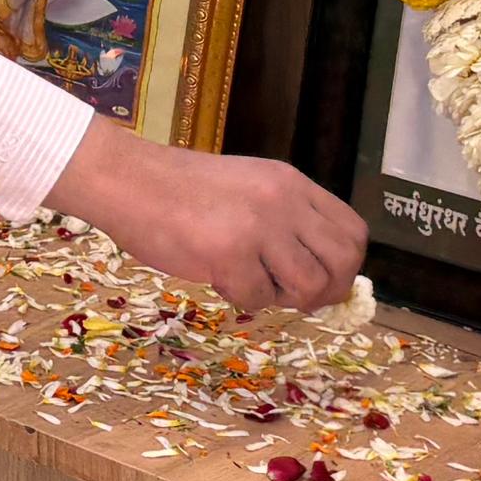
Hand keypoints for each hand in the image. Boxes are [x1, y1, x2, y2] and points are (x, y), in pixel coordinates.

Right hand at [49, 117, 366, 314]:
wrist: (127, 180)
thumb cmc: (180, 188)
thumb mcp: (248, 187)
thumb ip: (284, 218)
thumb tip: (317, 270)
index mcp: (291, 183)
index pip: (353, 231)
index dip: (345, 265)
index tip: (323, 279)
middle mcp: (284, 202)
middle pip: (342, 262)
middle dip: (327, 291)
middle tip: (297, 297)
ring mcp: (258, 228)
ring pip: (309, 286)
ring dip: (285, 298)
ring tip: (255, 285)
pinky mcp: (229, 255)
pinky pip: (258, 299)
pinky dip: (241, 299)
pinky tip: (219, 278)